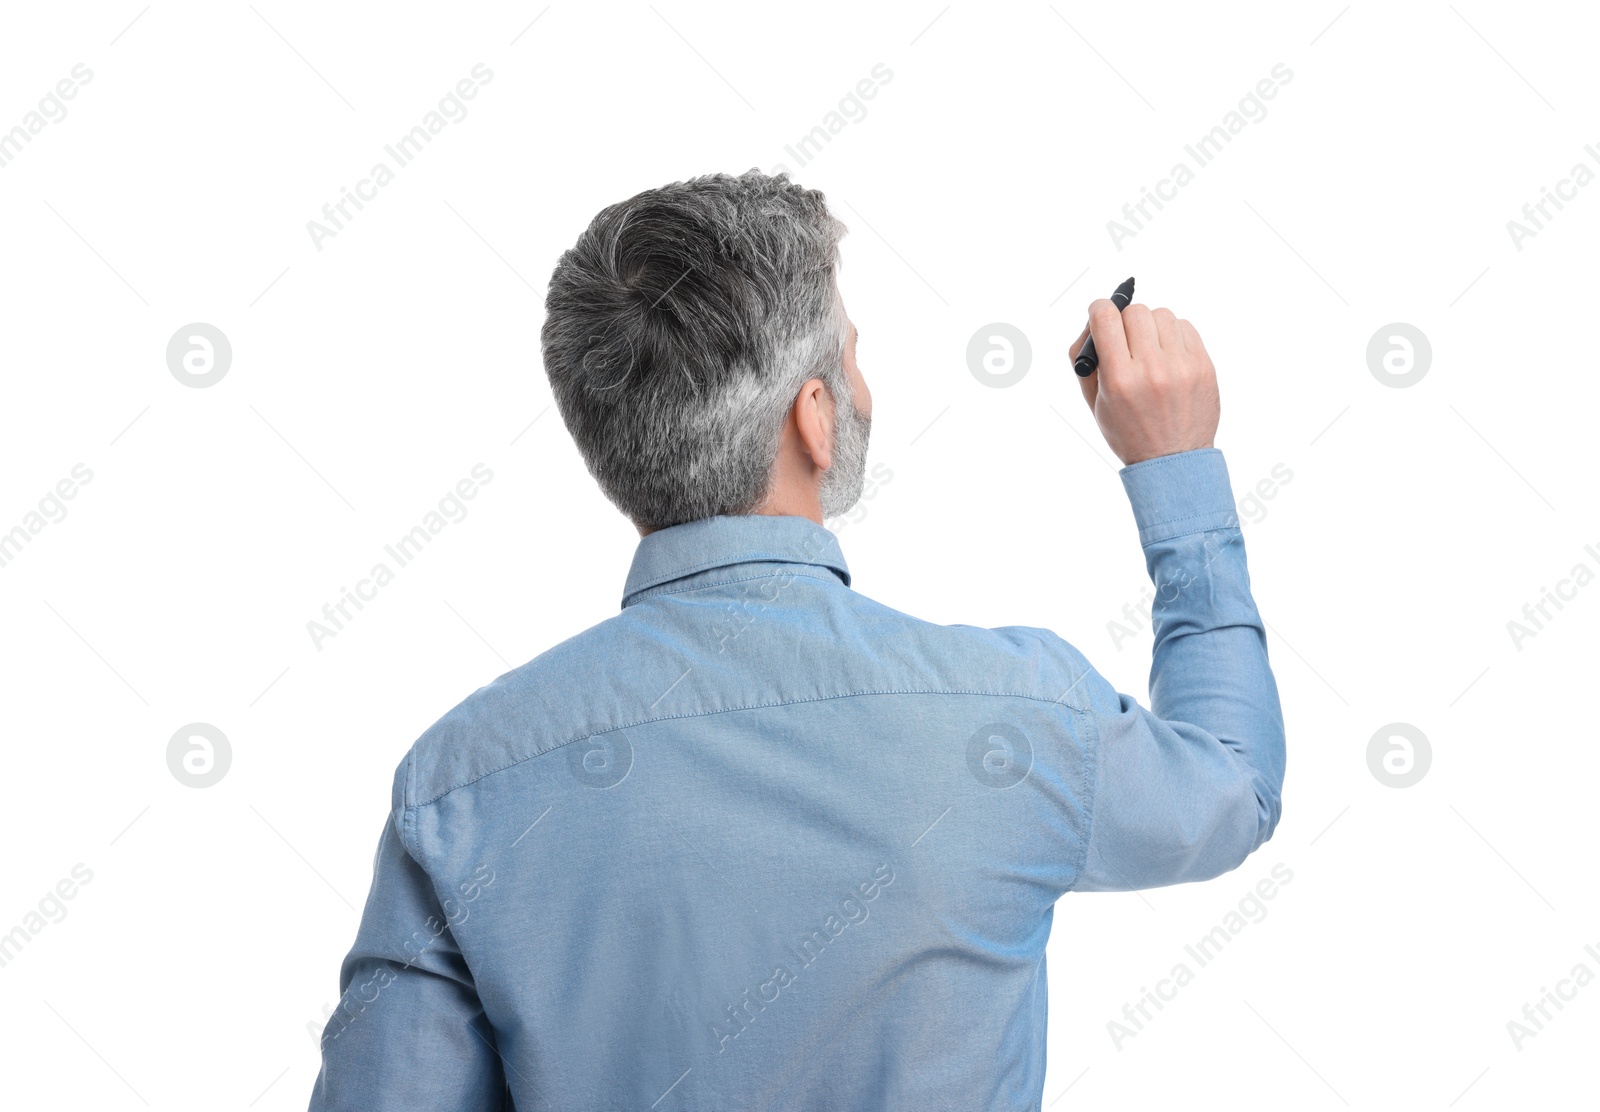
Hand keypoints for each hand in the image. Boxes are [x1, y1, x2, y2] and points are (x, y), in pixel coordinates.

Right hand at [1070, 301, 1219, 465]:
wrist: (1174, 460)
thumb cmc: (1129, 432)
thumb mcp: (1095, 403)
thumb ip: (1086, 360)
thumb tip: (1093, 321)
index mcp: (1120, 380)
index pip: (1105, 318)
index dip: (1098, 310)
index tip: (1100, 315)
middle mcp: (1152, 369)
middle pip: (1135, 311)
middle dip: (1125, 321)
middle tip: (1126, 340)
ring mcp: (1182, 366)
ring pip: (1162, 314)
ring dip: (1151, 326)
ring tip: (1150, 349)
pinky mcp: (1203, 366)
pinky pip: (1185, 326)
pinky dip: (1172, 335)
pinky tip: (1168, 355)